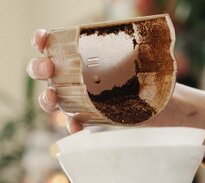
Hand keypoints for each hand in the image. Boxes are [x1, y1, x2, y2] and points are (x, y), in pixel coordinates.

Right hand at [27, 28, 204, 158]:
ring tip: (54, 99)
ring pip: (51, 98)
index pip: (54, 43)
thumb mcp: (150, 57)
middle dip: (39, 68)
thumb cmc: (154, 75)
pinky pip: (72, 123)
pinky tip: (77, 126)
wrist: (165, 105)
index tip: (42, 40)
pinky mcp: (87, 118)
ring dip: (47, 99)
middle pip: (44, 71)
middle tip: (48, 69)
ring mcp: (77, 98)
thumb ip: (145, 46)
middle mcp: (75, 74)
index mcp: (84, 53)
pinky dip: (71, 124)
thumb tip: (152, 34)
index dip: (42, 41)